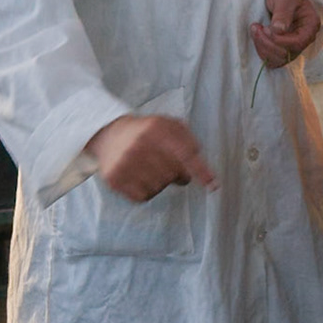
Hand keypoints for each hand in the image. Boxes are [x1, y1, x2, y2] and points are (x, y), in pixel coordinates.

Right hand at [87, 115, 216, 202]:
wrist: (109, 134)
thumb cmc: (149, 132)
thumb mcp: (170, 126)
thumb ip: (190, 142)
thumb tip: (203, 172)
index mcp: (157, 129)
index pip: (185, 154)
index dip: (201, 171)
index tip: (213, 185)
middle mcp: (139, 145)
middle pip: (174, 174)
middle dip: (177, 173)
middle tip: (167, 163)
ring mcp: (124, 163)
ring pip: (160, 187)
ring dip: (161, 182)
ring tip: (150, 167)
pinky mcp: (114, 179)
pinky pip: (143, 196)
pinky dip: (147, 191)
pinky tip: (140, 176)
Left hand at [252, 0, 320, 68]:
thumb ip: (283, 13)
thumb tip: (278, 30)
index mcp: (311, 26)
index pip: (298, 43)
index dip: (280, 40)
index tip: (266, 29)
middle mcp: (305, 39)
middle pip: (288, 53)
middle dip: (268, 43)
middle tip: (256, 27)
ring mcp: (294, 45)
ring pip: (279, 59)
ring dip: (263, 47)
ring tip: (255, 29)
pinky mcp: (283, 47)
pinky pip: (273, 59)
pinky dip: (262, 51)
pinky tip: (257, 37)